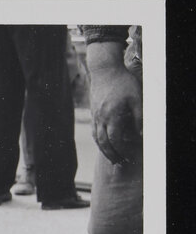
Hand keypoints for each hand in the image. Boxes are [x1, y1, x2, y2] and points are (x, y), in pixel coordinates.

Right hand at [87, 43, 142, 164]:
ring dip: (104, 150)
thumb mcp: (137, 98)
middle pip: (104, 143)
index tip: (128, 157)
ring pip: (97, 138)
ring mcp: (95, 116)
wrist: (104, 70)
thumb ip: (139, 117)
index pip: (115, 140)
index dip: (122, 151)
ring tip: (111, 157)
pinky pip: (94, 131)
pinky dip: (99, 140)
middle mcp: (101, 118)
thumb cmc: (123, 82)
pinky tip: (104, 143)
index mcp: (112, 116)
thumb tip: (141, 134)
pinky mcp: (93, 113)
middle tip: (119, 163)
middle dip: (111, 155)